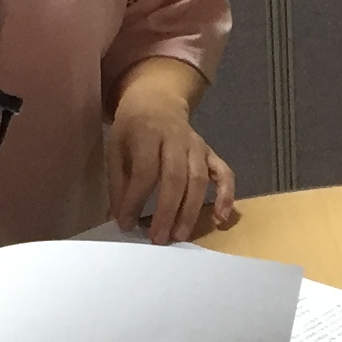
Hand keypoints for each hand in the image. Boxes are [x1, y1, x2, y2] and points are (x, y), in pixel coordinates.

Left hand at [108, 104, 238, 243]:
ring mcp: (197, 146)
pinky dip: (226, 196)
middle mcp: (176, 139)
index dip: (136, 200)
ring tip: (180, 235)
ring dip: (191, 211)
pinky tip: (221, 218)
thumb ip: (119, 183)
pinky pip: (224, 174)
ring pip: (200, 180)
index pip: (145, 171)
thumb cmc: (133, 130)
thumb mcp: (116, 149)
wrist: (157, 102)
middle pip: (176, 178)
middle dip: (167, 211)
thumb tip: (122, 218)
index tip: (126, 224)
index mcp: (147, 134)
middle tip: (158, 238)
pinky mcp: (211, 153)